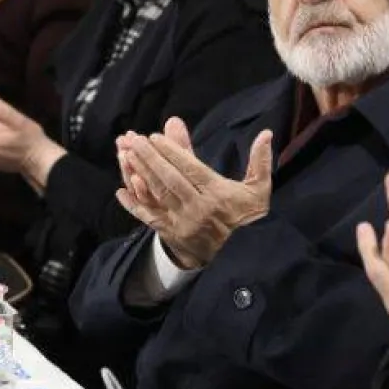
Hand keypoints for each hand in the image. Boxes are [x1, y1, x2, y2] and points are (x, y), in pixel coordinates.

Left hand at [115, 118, 271, 269]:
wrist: (246, 256)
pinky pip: (150, 219)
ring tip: (126, 155)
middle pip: (170, 179)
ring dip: (140, 174)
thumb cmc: (251, 218)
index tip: (156, 137)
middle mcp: (199, 208)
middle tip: (135, 140)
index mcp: (218, 194)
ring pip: (159, 195)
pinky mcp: (174, 235)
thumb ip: (261, 160)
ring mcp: (184, 223)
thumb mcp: (260, 189)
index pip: (191, 169)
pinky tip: (121, 192)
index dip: (172, 152)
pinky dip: (134, 206)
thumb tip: (267, 133)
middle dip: (151, 158)